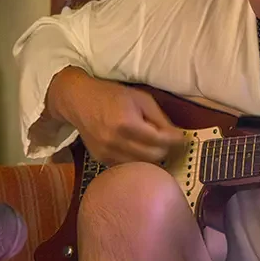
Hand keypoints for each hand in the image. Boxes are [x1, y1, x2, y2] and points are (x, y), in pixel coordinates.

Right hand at [48, 69, 184, 165]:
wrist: (78, 101)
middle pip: (153, 157)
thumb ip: (160, 118)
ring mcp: (106, 153)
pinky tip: (137, 147)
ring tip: (152, 143)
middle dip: (164, 149)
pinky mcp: (101, 160)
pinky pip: (127, 165)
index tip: (181, 138)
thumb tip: (177, 136)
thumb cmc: (112, 95)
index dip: (174, 140)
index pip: (159, 141)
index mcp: (126, 123)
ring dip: (151, 156)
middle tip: (167, 140)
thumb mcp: (141, 98)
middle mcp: (115, 141)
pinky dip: (137, 159)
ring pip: (141, 165)